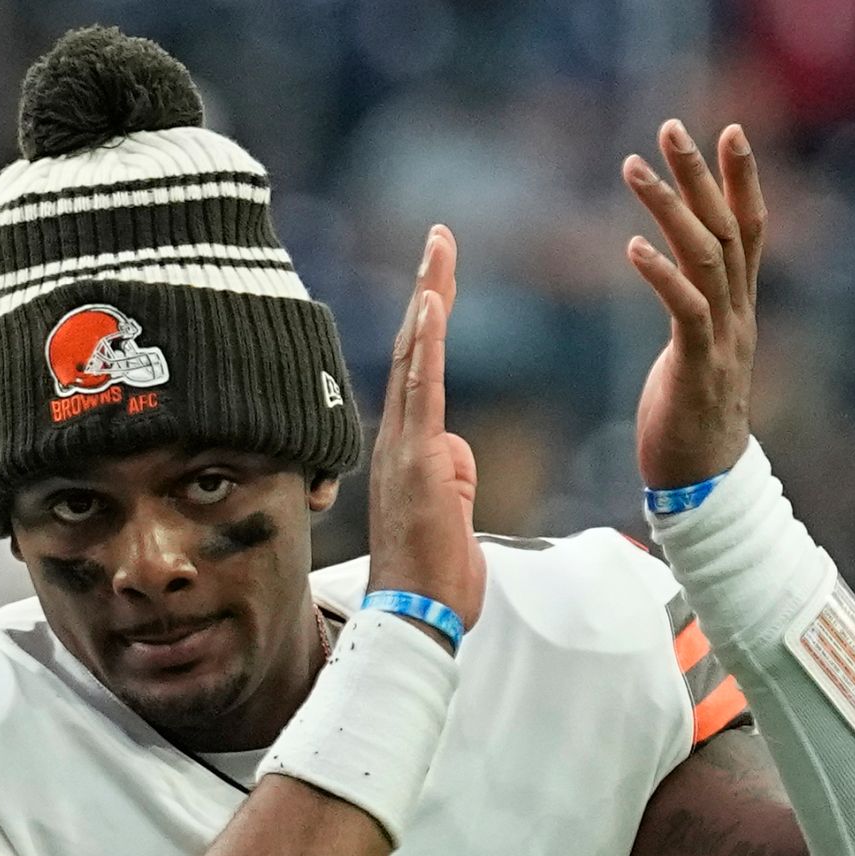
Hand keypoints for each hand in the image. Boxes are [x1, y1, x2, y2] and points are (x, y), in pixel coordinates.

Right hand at [366, 224, 483, 635]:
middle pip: (416, 349)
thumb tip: (456, 452)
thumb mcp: (453, 514)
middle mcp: (397, 439)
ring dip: (430, 299)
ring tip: (440, 250)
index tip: (440, 278)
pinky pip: (423, 388)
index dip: (430, 322)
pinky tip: (434, 301)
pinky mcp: (417, 459)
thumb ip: (453, 476)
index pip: (421, 372)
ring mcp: (403, 447)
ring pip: (417, 357)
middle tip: (440, 239)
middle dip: (429, 290)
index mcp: (407, 451)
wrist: (414, 616)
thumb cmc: (434, 578)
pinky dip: (428, 342)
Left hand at [624, 120, 767, 490]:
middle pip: (728, 229)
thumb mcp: (695, 349)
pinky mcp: (697, 366)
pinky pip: (685, 311)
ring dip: (669, 210)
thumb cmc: (691, 416)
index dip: (741, 179)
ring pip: (706, 258)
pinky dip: (661, 275)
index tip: (729, 131)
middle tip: (672, 127)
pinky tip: (632, 247)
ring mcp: (723, 339)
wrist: (705, 483)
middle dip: (702, 175)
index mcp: (737, 307)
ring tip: (633, 169)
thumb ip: (694, 309)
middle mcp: (738, 314)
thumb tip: (680, 279)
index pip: (748, 229)